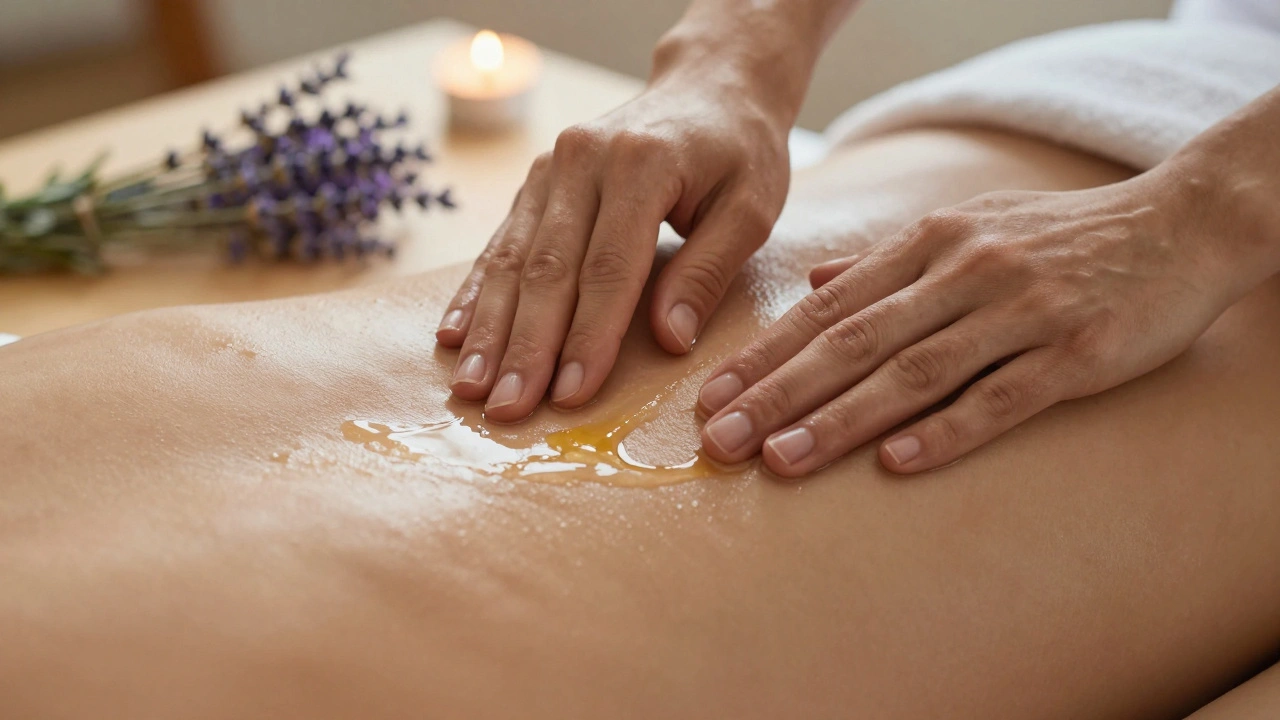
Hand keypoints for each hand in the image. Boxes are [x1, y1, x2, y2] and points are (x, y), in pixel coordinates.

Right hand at [436, 76, 789, 421]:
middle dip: (525, 346)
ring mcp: (552, 167)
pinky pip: (500, 242)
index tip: (571, 394)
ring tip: (471, 389)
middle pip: (549, 268)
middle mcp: (585, 159)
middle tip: (508, 409)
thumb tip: (671, 340)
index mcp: (643, 163)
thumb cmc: (739, 152)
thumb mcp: (751, 208)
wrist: (710, 84)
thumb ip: (709, 271)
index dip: (588, 335)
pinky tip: (452, 335)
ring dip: (489, 329)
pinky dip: (475, 292)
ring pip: (513, 259)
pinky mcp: (537, 181)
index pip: (609, 266)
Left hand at [696, 172, 1242, 476]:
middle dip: (779, 393)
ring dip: (841, 419)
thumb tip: (813, 282)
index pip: (827, 306)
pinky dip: (947, 429)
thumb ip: (885, 261)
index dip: (765, 354)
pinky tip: (897, 463)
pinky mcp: (1076, 352)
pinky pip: (1002, 395)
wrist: (1180, 224)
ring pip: (913, 371)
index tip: (710, 396)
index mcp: (929, 243)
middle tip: (721, 440)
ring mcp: (1020, 311)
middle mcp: (964, 272)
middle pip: (853, 341)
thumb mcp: (966, 226)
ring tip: (782, 460)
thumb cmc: (1058, 235)